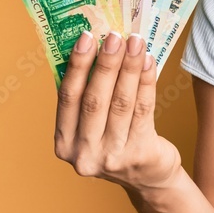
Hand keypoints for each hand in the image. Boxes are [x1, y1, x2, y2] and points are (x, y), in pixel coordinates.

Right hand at [54, 30, 181, 191]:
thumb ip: (88, 96)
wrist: (148, 177)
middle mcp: (83, 154)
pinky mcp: (139, 154)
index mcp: (64, 143)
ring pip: (122, 102)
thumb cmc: (117, 140)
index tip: (86, 37)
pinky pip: (144, 109)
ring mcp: (112, 157)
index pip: (67, 98)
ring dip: (129, 68)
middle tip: (115, 36)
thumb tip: (95, 46)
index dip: (76, 65)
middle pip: (95, 100)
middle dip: (106, 63)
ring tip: (136, 42)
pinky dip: (146, 82)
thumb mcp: (93, 125)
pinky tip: (149, 62)